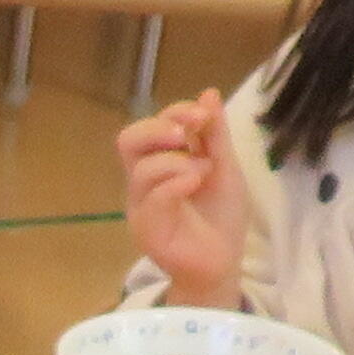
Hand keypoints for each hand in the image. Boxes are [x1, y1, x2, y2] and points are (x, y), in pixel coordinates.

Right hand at [115, 87, 246, 304]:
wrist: (223, 261)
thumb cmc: (221, 216)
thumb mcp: (224, 166)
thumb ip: (215, 134)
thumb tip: (208, 93)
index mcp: (160, 162)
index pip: (151, 125)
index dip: (174, 112)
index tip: (203, 114)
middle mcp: (144, 182)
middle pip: (128, 140)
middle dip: (158, 129)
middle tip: (185, 133)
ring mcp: (141, 206)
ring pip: (141, 169)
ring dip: (176, 161)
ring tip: (204, 172)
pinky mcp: (146, 230)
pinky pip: (152, 198)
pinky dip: (177, 183)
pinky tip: (196, 184)